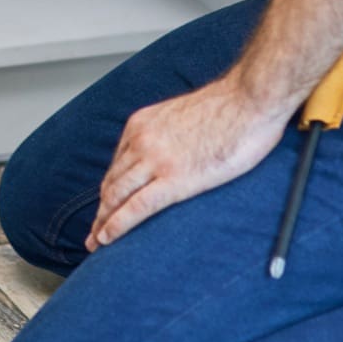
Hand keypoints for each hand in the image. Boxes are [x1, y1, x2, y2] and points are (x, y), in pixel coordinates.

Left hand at [86, 70, 291, 250]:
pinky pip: (136, 207)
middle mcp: (141, 141)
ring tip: (97, 243)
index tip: (104, 208)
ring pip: (117, 197)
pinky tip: (108, 239)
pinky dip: (117, 225)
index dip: (108, 191)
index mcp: (141, 124)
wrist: (249, 99)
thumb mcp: (182, 115)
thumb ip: (167, 135)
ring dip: (103, 222)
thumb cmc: (229, 107)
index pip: (116, 165)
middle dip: (100, 211)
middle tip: (93, 234)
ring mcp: (155, 160)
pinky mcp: (174, 179)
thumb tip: (172, 154)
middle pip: (111, 183)